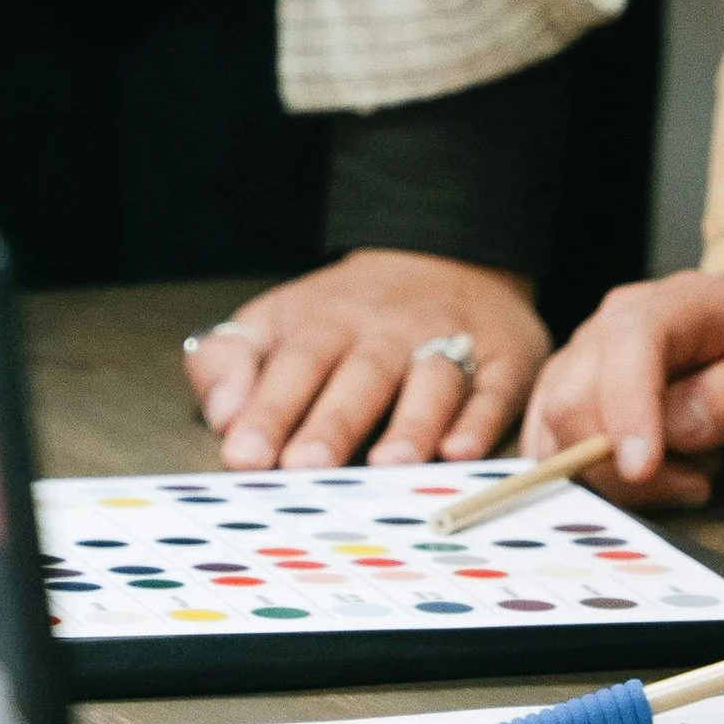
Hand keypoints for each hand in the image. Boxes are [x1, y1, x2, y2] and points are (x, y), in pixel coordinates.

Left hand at [181, 252, 546, 468]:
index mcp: (326, 323)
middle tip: (306, 468)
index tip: (244, 456)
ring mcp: (450, 341)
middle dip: (332, 422)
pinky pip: (495, 388)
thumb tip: (220, 415)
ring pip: (431, 380)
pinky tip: (462, 451)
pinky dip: (480, 419)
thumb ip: (231, 361)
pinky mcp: (503, 359)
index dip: (267, 410)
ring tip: (389, 464)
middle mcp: (388, 332)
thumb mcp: (277, 320)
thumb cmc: (345, 316)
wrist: (445, 255)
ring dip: (411, 423)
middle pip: (359, 375)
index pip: (293, 365)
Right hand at [521, 262, 723, 509]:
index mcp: (680, 301)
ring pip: (556, 431)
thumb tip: (678, 425)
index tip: (643, 469)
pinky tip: (660, 478)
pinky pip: (553, 448)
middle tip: (702, 479)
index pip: (630, 341)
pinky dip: (598, 481)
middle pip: (575, 396)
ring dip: (615, 477)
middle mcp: (617, 321)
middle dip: (623, 463)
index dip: (626, 407)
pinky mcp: (573, 396)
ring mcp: (588, 357)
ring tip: (692, 471)